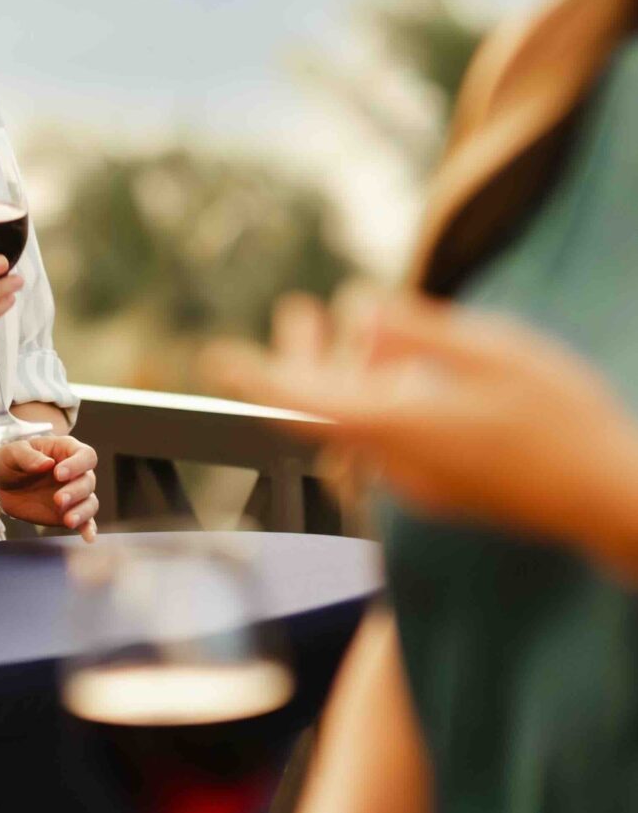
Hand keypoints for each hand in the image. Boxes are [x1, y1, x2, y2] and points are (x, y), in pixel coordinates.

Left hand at [0, 432, 97, 537]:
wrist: (2, 487)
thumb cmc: (10, 462)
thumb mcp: (11, 453)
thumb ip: (27, 456)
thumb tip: (47, 463)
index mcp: (65, 451)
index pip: (85, 455)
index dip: (76, 464)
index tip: (58, 474)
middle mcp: (75, 472)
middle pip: (88, 480)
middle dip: (76, 491)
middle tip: (58, 499)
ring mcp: (74, 494)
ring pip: (90, 502)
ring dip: (82, 511)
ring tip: (68, 520)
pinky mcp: (69, 513)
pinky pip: (85, 521)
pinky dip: (88, 529)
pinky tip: (88, 537)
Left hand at [211, 295, 637, 553]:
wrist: (612, 502)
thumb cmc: (563, 420)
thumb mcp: (497, 352)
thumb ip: (423, 332)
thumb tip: (362, 309)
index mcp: (403, 426)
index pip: (305, 401)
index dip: (258, 376)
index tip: (215, 356)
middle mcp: (397, 461)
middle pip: (321, 411)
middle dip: (298, 359)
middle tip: (296, 309)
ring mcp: (417, 482)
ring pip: (353, 424)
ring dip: (338, 372)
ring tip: (342, 320)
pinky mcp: (439, 489)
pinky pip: (383, 439)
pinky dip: (372, 397)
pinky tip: (392, 365)